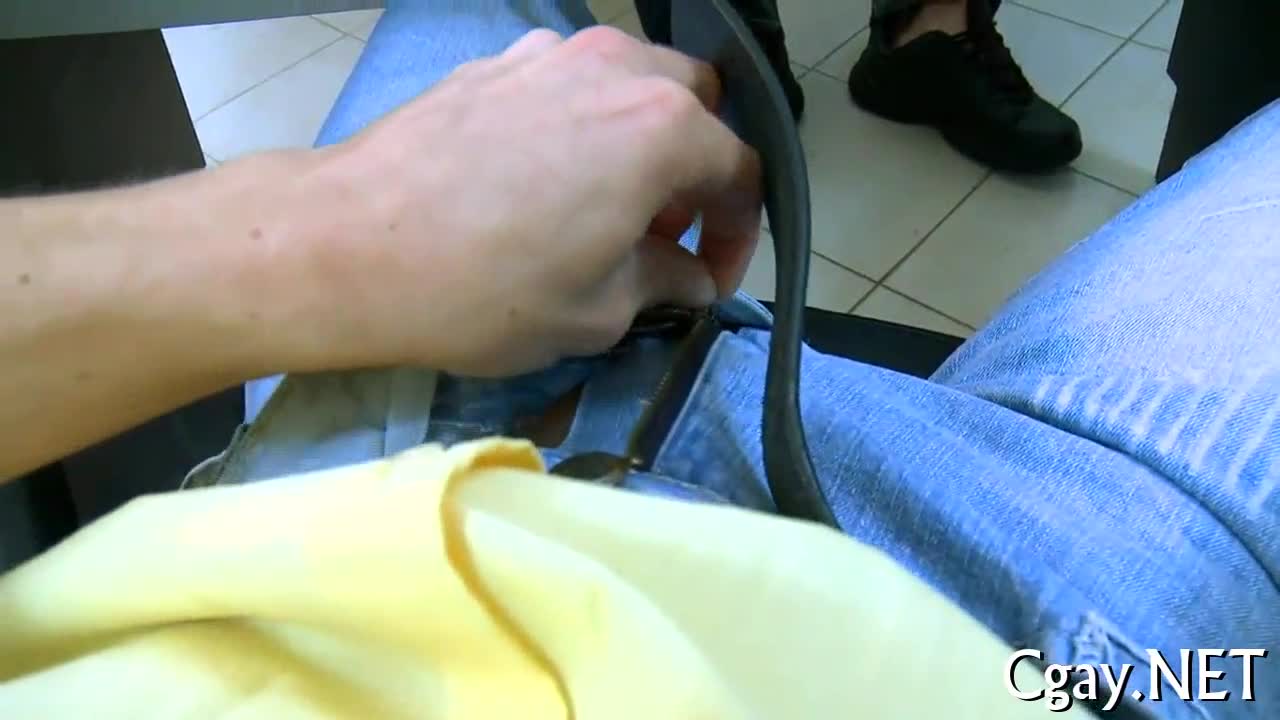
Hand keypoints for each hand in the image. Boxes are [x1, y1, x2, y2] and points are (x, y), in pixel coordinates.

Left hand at [277, 26, 762, 376]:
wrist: (347, 247)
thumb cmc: (484, 290)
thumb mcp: (597, 311)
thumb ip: (663, 282)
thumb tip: (689, 276)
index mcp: (661, 127)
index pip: (740, 172)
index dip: (738, 236)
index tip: (710, 282)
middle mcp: (614, 69)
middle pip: (694, 106)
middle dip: (694, 172)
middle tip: (662, 236)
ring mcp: (547, 56)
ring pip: (629, 83)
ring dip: (639, 141)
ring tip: (604, 206)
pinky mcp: (492, 64)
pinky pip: (565, 86)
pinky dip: (579, 126)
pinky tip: (541, 181)